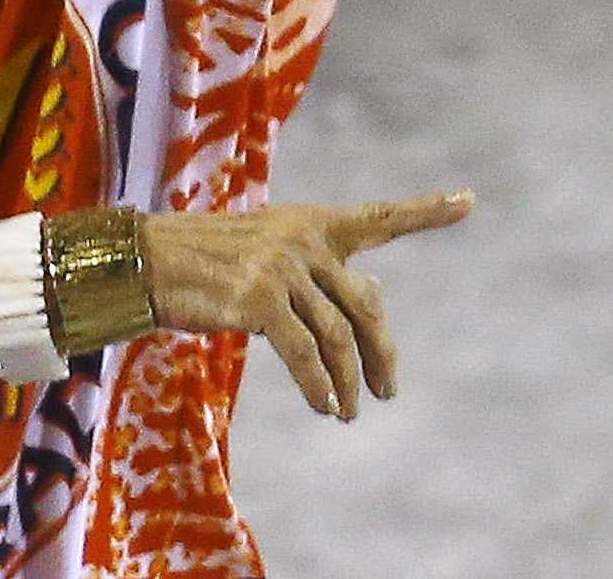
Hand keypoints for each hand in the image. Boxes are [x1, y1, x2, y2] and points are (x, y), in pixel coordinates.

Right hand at [143, 189, 472, 419]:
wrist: (144, 262)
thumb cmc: (204, 263)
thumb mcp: (269, 257)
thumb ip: (322, 277)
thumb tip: (379, 299)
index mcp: (309, 223)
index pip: (377, 219)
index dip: (425, 211)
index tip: (468, 200)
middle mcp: (302, 240)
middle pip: (366, 307)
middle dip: (382, 354)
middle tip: (387, 391)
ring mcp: (282, 267)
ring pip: (338, 339)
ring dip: (349, 383)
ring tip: (348, 412)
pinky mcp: (260, 299)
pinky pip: (305, 355)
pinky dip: (319, 386)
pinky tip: (324, 406)